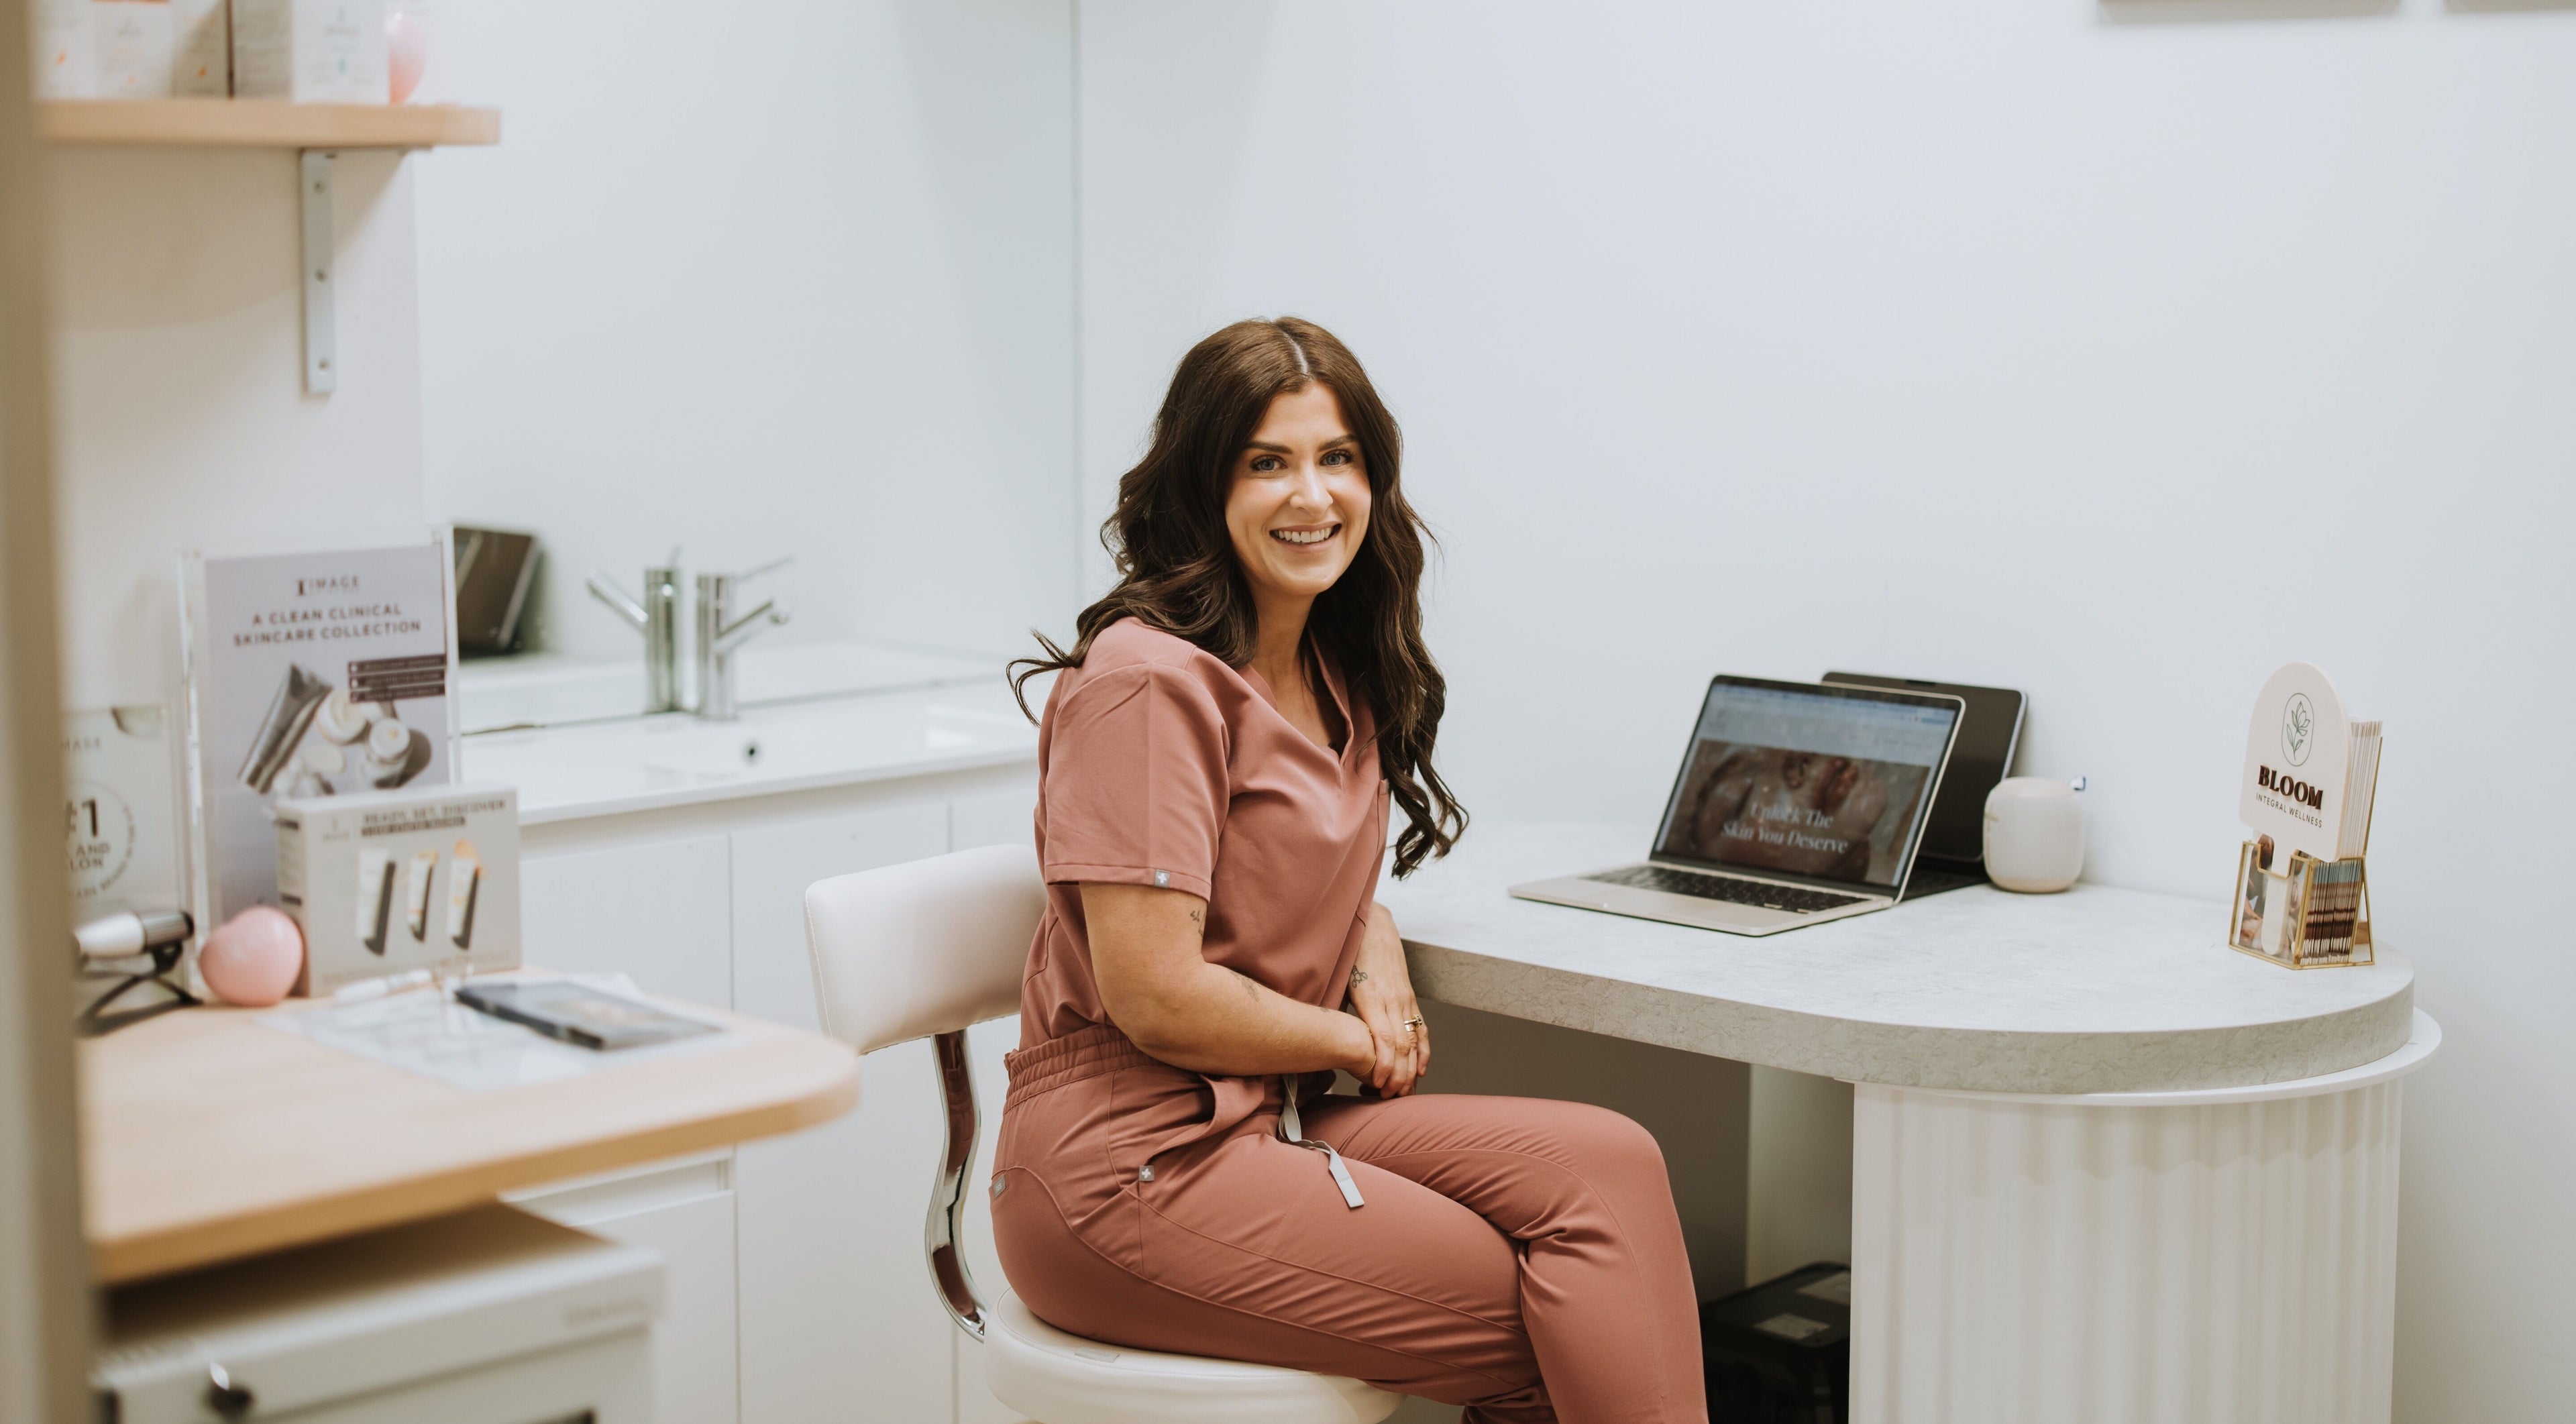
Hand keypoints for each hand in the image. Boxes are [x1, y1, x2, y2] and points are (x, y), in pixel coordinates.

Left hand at [1344, 904, 1428, 1095]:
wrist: (1374, 925)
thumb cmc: (1349, 953)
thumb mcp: (1338, 979)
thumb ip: (1336, 1008)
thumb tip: (1324, 1037)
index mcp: (1371, 996)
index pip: (1384, 1038)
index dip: (1383, 1064)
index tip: (1377, 1084)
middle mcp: (1392, 999)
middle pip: (1402, 1045)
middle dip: (1398, 1074)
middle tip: (1389, 1097)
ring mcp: (1404, 998)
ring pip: (1413, 1039)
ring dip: (1411, 1069)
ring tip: (1403, 1091)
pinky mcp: (1410, 997)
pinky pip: (1421, 1028)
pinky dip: (1423, 1051)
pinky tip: (1421, 1069)